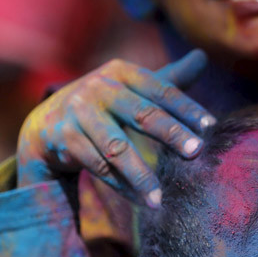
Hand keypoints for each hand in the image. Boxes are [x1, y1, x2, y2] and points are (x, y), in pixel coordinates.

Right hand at [16, 50, 215, 206]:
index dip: (186, 108)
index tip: (210, 127)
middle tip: (196, 152)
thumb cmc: (105, 105)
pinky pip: (99, 167)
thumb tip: (203, 56)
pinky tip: (141, 200)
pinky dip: (121, 186)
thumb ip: (169, 77)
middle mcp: (99, 88)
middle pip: (142, 114)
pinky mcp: (65, 139)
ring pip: (116, 148)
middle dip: (170, 134)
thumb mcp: (133, 87)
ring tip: (160, 197)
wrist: (47, 123)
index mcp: (122, 72)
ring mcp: (79, 113)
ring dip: (140, 174)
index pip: (161, 90)